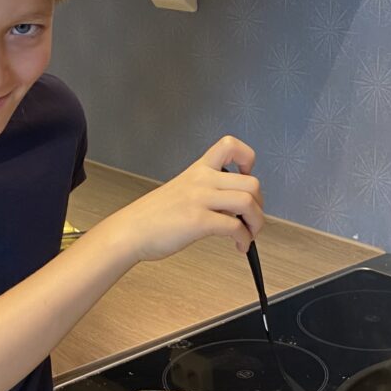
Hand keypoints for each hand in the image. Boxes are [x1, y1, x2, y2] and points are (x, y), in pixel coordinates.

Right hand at [104, 135, 263, 262]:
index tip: (246, 174)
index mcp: (198, 169)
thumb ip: (206, 191)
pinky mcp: (198, 221)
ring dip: (257, 223)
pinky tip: (240, 245)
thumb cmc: (153, 216)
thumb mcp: (182, 190)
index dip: (247, 158)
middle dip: (260, 205)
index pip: (230, 145)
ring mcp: (200, 200)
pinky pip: (235, 228)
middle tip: (251, 218)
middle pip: (252, 182)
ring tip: (249, 234)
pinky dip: (245, 240)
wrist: (130, 230)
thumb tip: (233, 205)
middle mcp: (202, 180)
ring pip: (248, 202)